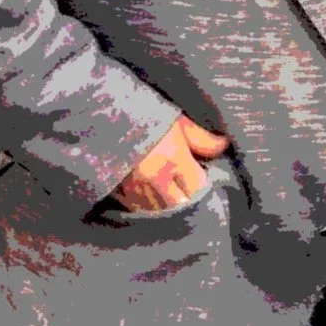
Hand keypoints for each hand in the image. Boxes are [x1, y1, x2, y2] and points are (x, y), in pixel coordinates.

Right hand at [111, 115, 231, 212]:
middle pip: (180, 205)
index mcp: (173, 158)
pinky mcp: (117, 193)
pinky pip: (138, 210)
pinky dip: (147, 207)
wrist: (101, 115)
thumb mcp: (176, 119)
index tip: (203, 177)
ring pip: (160, 212)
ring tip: (170, 194)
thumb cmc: (143, 113)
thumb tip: (223, 146)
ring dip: (168, 207)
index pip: (198, 187)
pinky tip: (150, 197)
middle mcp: (155, 178)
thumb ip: (201, 137)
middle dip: (187, 199)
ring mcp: (135, 189)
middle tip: (187, 188)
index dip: (203, 184)